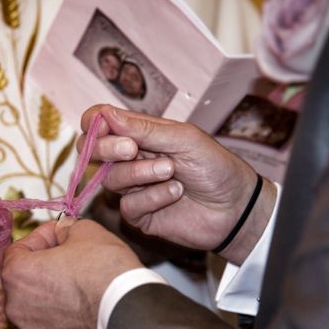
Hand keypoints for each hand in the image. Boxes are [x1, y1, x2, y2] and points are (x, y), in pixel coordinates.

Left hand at [2, 218, 141, 328]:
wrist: (130, 312)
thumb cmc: (105, 270)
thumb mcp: (84, 230)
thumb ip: (63, 229)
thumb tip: (61, 233)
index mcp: (17, 274)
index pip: (17, 249)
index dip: (40, 237)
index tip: (58, 234)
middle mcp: (16, 306)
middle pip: (22, 278)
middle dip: (41, 264)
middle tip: (67, 254)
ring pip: (35, 303)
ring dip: (50, 290)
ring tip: (76, 280)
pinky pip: (50, 322)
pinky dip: (60, 312)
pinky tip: (82, 302)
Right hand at [79, 105, 276, 264]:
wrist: (236, 206)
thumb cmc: (214, 166)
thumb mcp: (183, 138)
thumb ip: (143, 129)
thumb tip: (106, 114)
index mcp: (138, 134)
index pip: (99, 124)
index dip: (93, 123)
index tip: (99, 126)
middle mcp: (130, 159)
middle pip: (93, 151)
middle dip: (107, 149)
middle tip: (132, 150)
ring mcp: (132, 187)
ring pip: (110, 179)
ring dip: (141, 173)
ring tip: (172, 171)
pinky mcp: (139, 214)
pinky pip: (128, 205)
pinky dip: (152, 197)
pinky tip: (175, 192)